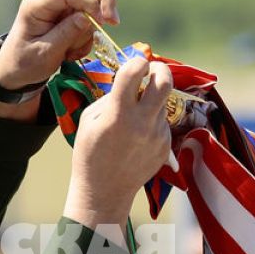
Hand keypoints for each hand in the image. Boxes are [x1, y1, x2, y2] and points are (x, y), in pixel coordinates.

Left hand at [0, 0, 118, 91]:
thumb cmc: (24, 63)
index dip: (92, 2)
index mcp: (37, 3)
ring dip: (91, 27)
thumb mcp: (44, 54)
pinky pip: (89, 16)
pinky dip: (88, 34)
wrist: (15, 71)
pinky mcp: (67, 12)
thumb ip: (65, 34)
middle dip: (103, 1)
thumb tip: (87, 18)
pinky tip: (72, 51)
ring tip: (72, 51)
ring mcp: (59, 3)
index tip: (105, 22)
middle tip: (112, 23)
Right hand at [62, 56, 174, 231]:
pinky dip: (152, 120)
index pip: (135, 72)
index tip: (135, 64)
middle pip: (165, 82)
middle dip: (160, 69)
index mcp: (118, 114)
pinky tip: (137, 136)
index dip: (136, 61)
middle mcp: (142, 122)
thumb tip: (130, 82)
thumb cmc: (90, 154)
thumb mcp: (88, 120)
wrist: (104, 192)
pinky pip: (162, 122)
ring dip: (152, 100)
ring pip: (162, 103)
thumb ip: (110, 97)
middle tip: (152, 71)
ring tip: (135, 115)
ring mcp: (157, 135)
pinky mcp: (165, 145)